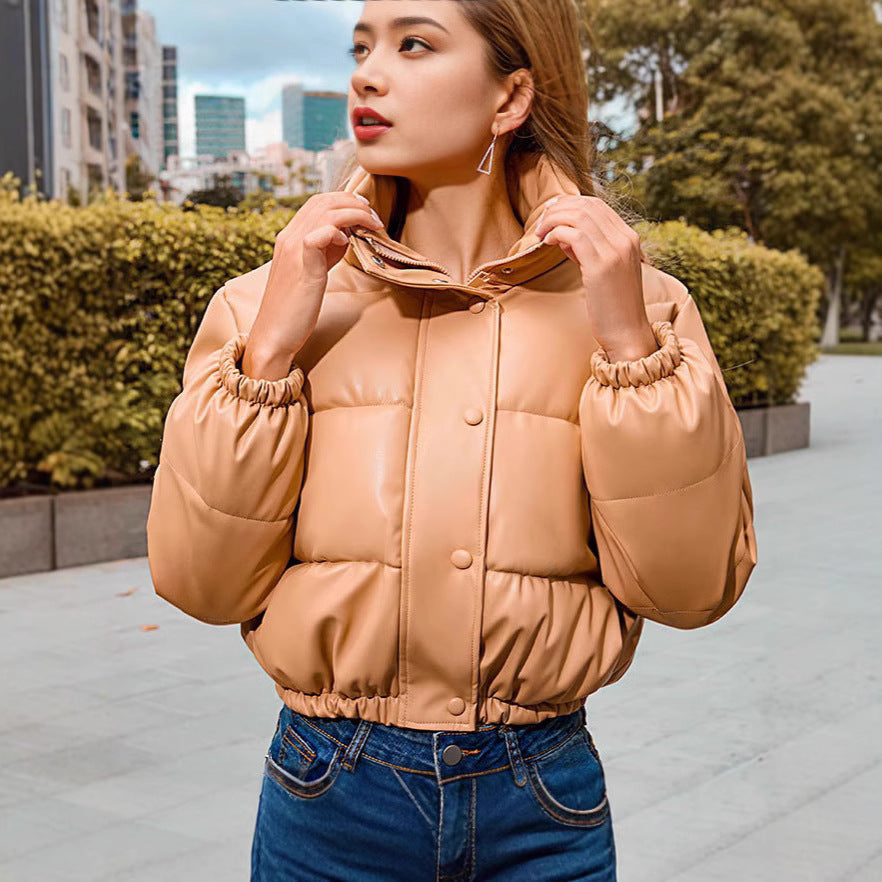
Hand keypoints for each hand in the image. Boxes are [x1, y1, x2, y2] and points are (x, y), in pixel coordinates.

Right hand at [243, 191, 384, 378]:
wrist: (275, 333)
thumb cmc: (295, 307)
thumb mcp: (312, 271)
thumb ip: (326, 251)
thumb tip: (346, 236)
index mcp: (289, 237)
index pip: (316, 202)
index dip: (343, 200)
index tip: (365, 210)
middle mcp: (288, 237)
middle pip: (323, 201)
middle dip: (353, 203)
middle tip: (374, 215)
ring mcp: (293, 249)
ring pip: (325, 212)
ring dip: (354, 214)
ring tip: (373, 224)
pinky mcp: (302, 264)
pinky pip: (320, 233)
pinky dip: (338, 231)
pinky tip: (347, 243)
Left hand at [534, 195, 658, 362]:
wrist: (627, 333)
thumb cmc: (612, 306)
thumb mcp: (602, 270)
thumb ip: (586, 249)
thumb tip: (562, 234)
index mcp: (629, 238)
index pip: (598, 205)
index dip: (570, 203)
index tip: (550, 213)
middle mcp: (625, 240)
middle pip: (587, 206)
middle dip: (558, 209)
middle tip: (540, 223)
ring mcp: (616, 251)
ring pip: (579, 216)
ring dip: (553, 220)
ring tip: (540, 233)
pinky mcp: (602, 266)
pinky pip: (574, 235)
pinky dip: (556, 233)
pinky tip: (547, 243)